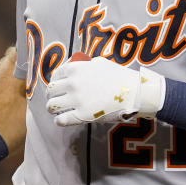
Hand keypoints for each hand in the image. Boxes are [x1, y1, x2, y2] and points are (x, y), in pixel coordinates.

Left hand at [45, 56, 165, 125]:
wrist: (134, 92)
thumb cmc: (120, 77)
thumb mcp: (101, 63)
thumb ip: (86, 65)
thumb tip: (79, 66)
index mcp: (76, 69)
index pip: (56, 75)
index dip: (55, 81)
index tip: (58, 87)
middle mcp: (73, 84)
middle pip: (51, 91)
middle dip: (52, 95)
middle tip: (56, 99)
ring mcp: (76, 100)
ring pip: (52, 106)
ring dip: (52, 108)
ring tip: (57, 110)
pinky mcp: (82, 115)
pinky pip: (61, 120)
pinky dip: (59, 121)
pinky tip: (61, 120)